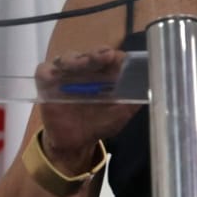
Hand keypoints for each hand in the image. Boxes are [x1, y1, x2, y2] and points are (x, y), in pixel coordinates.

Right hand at [33, 48, 139, 169]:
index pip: (110, 56)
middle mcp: (85, 69)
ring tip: (83, 64)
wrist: (76, 143)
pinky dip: (49, 70)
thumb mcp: (120, 114)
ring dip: (76, 59)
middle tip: (104, 56)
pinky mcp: (47, 82)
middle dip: (97, 53)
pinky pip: (44, 71)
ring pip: (68, 58)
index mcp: (104, 73)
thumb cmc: (100, 123)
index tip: (119, 58)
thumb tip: (151, 89)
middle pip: (89, 53)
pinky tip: (55, 75)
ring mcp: (65, 74)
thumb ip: (133, 101)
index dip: (115, 55)